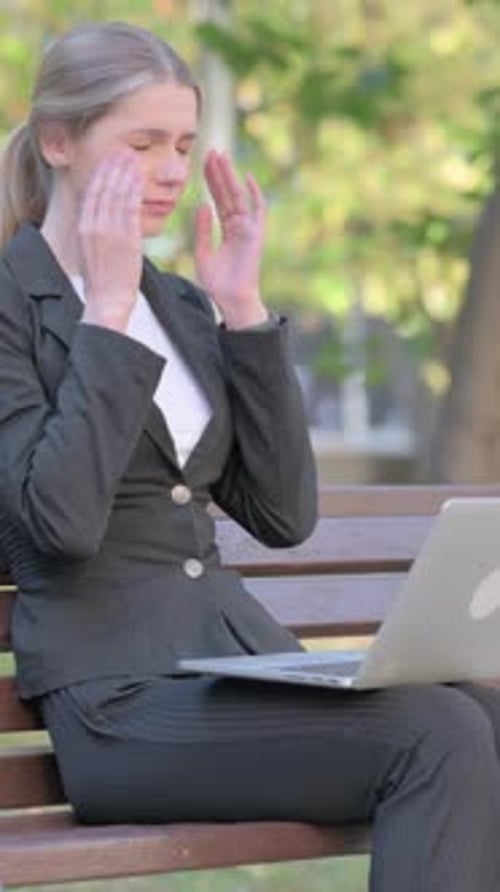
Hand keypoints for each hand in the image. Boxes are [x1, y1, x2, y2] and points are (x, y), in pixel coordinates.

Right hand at [79, 150, 142, 331]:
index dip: (100, 172)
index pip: (91, 192)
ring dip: (126, 174)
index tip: (108, 160)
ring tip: (133, 160)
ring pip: (118, 194)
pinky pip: (131, 209)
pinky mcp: (126, 239)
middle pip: (104, 187)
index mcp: (83, 227)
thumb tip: (101, 215)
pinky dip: (135, 191)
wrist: (108, 300)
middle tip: (123, 152)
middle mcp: (93, 225)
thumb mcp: (89, 250)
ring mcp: (109, 231)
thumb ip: (94, 230)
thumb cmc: (102, 279)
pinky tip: (140, 180)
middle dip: (114, 167)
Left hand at [194, 149, 267, 328]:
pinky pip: (258, 211)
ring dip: (230, 177)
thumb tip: (202, 205)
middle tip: (211, 150)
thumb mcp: (203, 252)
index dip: (211, 180)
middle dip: (220, 172)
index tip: (203, 162)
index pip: (218, 198)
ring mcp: (249, 229)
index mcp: (226, 228)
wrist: (231, 299)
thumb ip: (202, 229)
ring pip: (239, 197)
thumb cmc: (218, 282)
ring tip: (221, 157)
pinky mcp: (255, 235)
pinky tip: (246, 177)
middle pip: (228, 192)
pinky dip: (254, 195)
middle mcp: (239, 225)